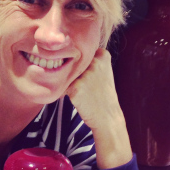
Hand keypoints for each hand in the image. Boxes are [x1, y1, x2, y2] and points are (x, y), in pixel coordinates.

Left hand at [65, 48, 131, 168]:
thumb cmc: (103, 94)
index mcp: (103, 55)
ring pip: (67, 73)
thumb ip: (91, 60)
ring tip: (83, 93)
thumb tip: (65, 53)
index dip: (82, 64)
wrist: (107, 116)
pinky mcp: (75, 87)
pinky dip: (66, 92)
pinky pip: (63, 85)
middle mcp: (94, 62)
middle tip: (87, 86)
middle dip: (75, 73)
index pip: (82, 52)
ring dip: (69, 82)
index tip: (91, 74)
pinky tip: (78, 98)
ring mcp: (85, 75)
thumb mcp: (104, 71)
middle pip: (73, 62)